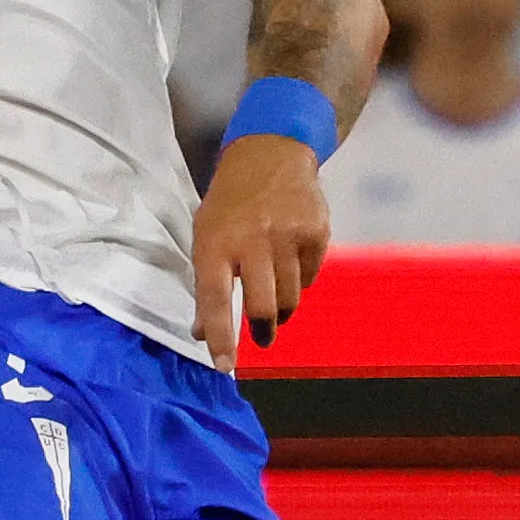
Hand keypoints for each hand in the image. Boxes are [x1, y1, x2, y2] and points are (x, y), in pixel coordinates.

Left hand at [191, 129, 332, 362]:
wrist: (271, 154)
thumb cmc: (231, 204)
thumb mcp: (206, 236)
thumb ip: (206, 284)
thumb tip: (203, 334)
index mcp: (216, 242)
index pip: (214, 298)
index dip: (220, 336)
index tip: (224, 365)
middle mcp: (252, 239)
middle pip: (262, 305)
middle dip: (263, 329)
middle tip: (263, 337)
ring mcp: (288, 235)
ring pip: (290, 295)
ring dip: (283, 306)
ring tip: (276, 294)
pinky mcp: (317, 231)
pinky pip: (311, 276)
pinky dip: (301, 279)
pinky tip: (292, 261)